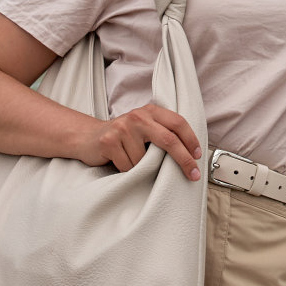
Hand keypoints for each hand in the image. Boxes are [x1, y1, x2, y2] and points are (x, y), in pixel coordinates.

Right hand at [77, 104, 202, 180]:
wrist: (88, 137)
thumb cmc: (124, 137)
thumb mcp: (145, 128)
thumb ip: (163, 133)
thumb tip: (191, 154)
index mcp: (151, 111)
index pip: (178, 122)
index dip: (191, 140)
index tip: (198, 156)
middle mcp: (138, 116)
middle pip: (168, 140)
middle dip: (184, 160)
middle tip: (193, 175)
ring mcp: (122, 128)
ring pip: (145, 160)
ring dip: (144, 169)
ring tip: (133, 161)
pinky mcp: (109, 142)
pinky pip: (129, 166)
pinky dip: (128, 171)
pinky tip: (120, 162)